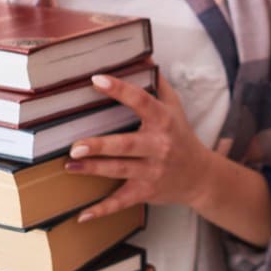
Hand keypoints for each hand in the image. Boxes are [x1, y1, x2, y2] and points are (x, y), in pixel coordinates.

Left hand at [67, 73, 216, 217]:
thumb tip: (144, 55)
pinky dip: (102, 210)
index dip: (120, 90)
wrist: (202, 177)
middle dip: (100, 146)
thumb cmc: (182, 136)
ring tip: (69, 165)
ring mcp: (152, 172)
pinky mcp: (146, 192)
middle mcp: (159, 146)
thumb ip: (158, 84)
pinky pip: (122, 201)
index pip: (142, 101)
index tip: (97, 80)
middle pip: (126, 145)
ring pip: (119, 170)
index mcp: (164, 121)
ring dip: (93, 169)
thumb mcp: (175, 107)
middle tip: (75, 145)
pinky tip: (81, 215)